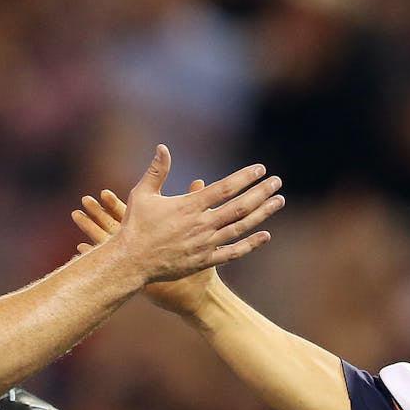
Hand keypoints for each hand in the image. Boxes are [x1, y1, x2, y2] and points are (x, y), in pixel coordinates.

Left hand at [74, 180, 220, 316]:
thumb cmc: (199, 262)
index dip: (115, 205)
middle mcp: (141, 251)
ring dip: (91, 231)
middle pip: (113, 230)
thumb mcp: (199, 234)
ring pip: (106, 245)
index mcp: (153, 236)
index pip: (130, 216)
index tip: (102, 193)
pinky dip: (94, 254)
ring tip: (75, 214)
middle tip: (83, 201)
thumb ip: (196, 205)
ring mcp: (135, 266)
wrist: (196, 295)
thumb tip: (199, 181)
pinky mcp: (131, 277)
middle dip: (97, 215)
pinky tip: (79, 246)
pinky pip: (108, 264)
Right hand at [103, 145, 283, 283]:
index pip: (224, 188)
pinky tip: (266, 236)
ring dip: (262, 214)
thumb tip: (162, 147)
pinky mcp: (204, 261)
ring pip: (240, 227)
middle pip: (239, 206)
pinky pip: (233, 253)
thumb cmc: (135, 226)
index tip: (260, 169)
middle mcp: (202, 224)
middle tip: (277, 182)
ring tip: (278, 201)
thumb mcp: (142, 194)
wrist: (131, 261)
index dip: (245, 177)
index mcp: (189, 206)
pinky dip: (251, 244)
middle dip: (261, 192)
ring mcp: (205, 244)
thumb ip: (156, 171)